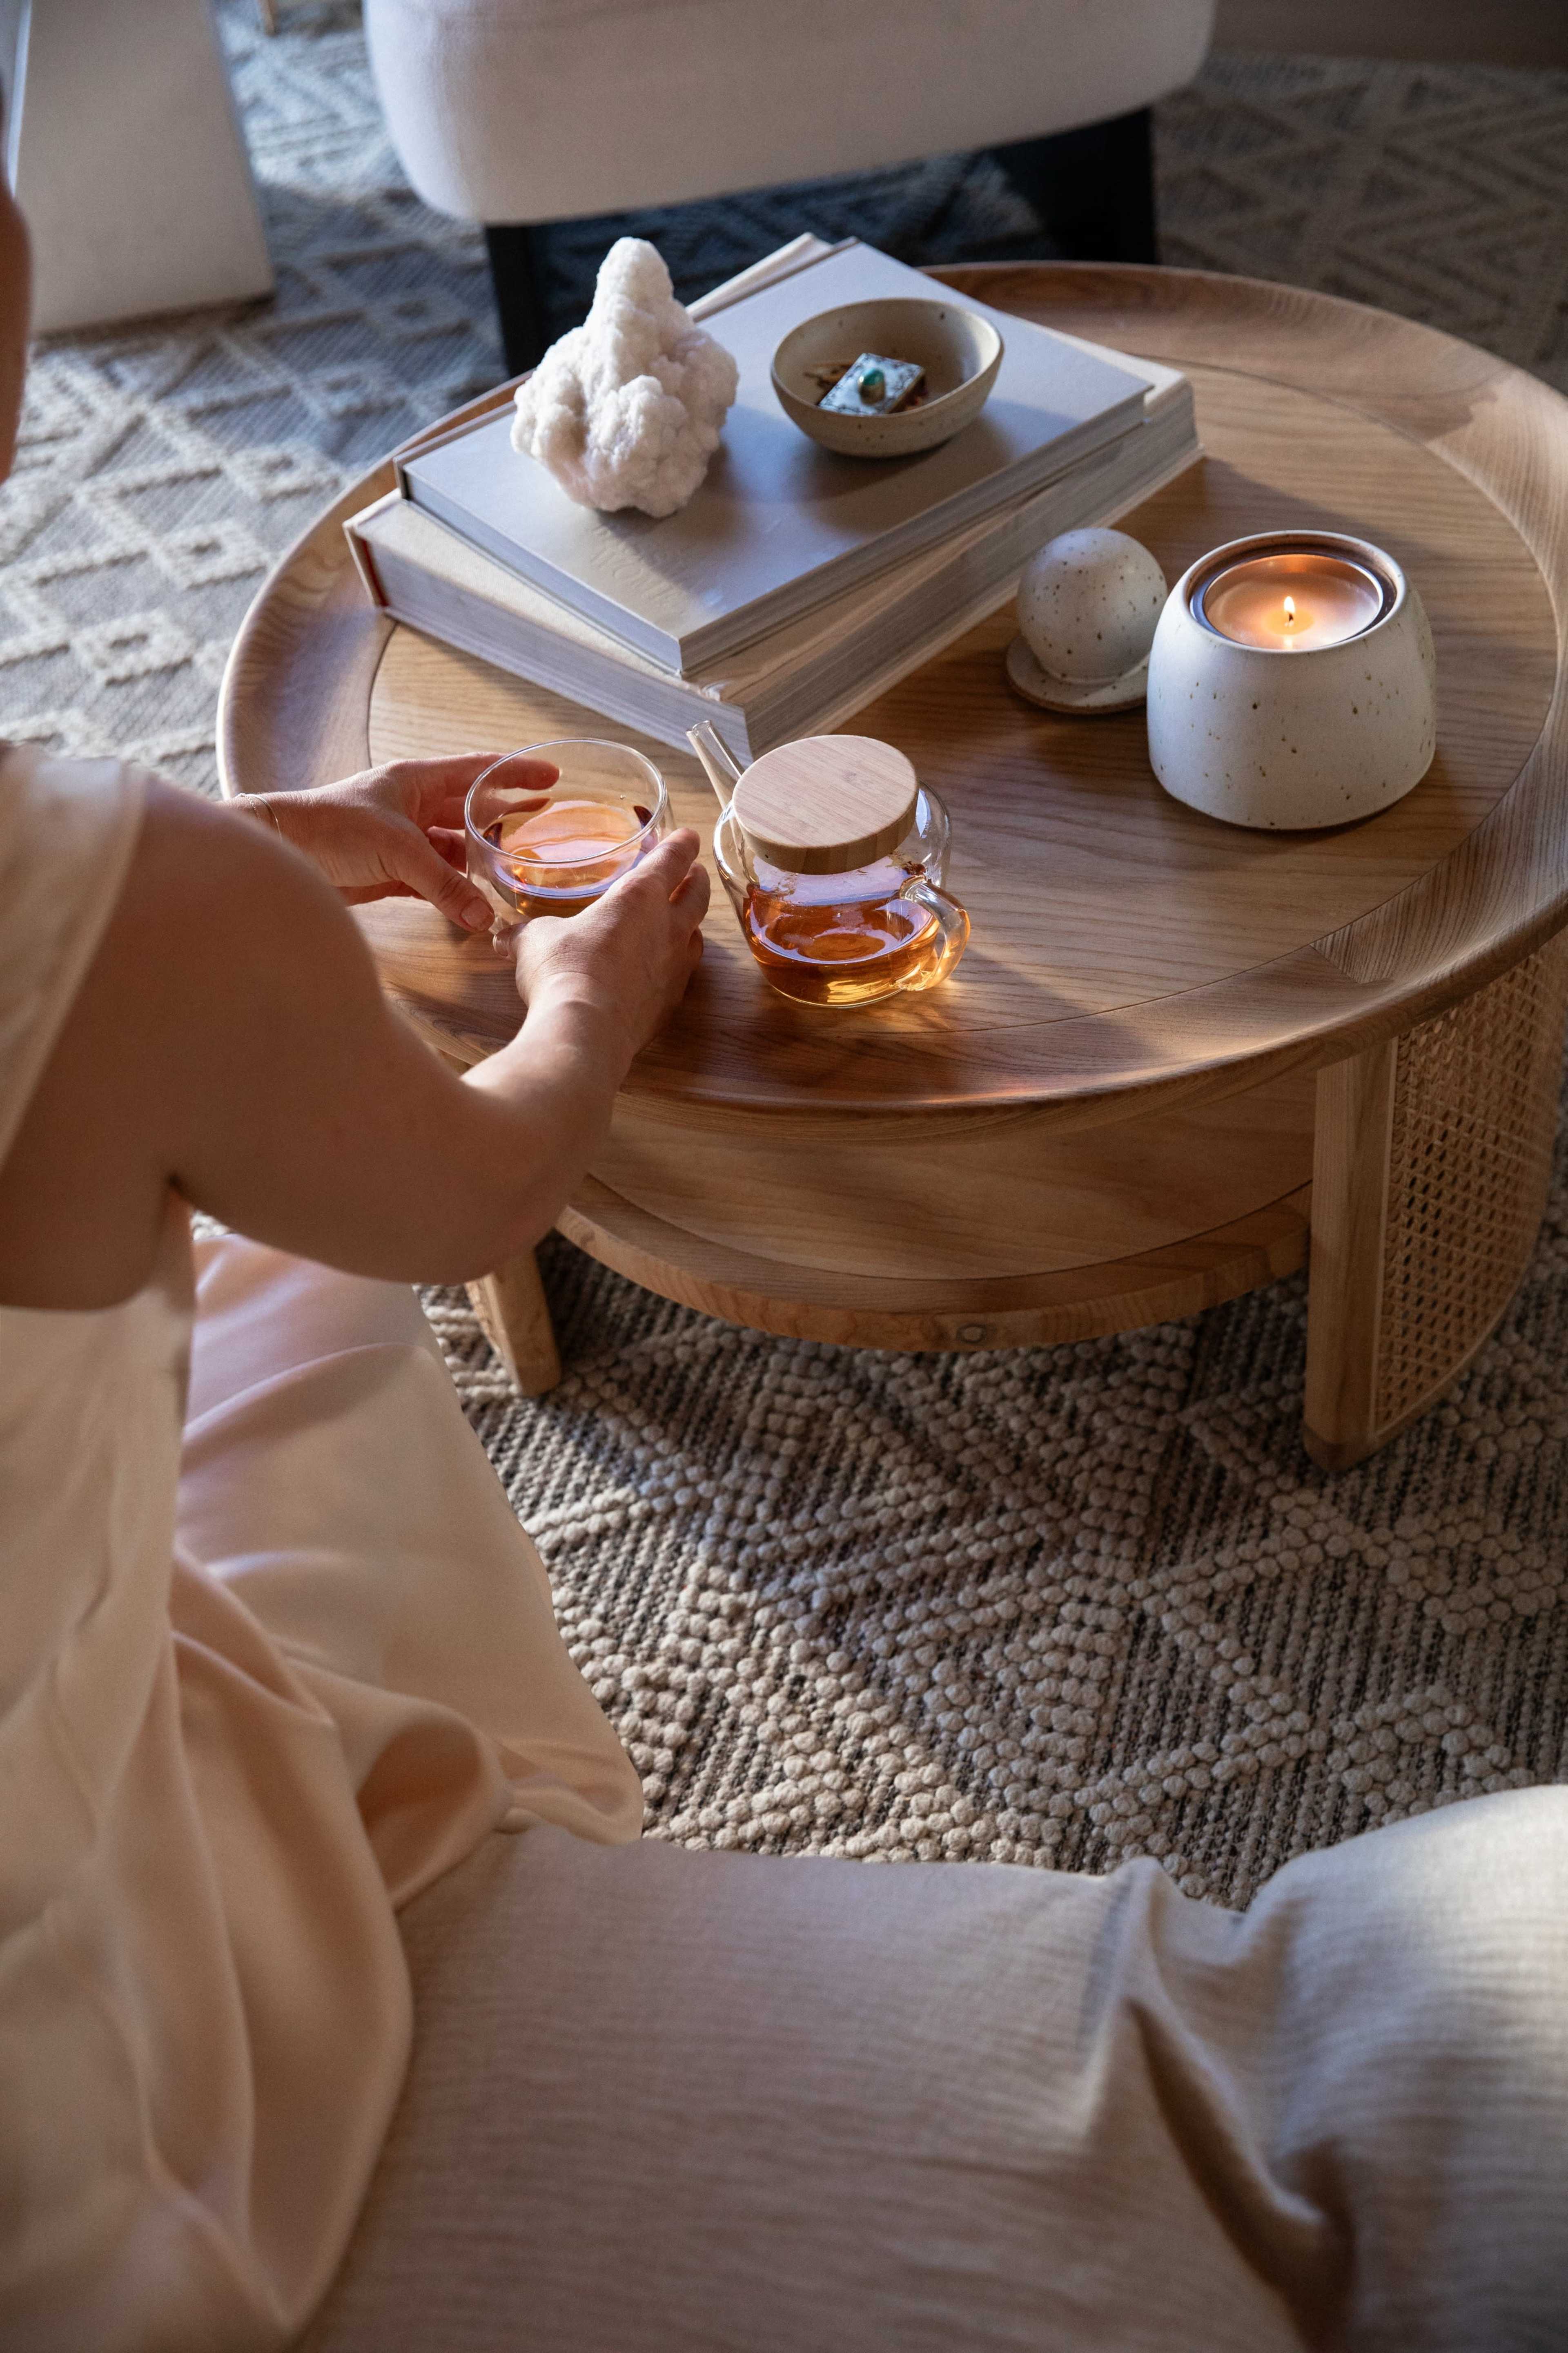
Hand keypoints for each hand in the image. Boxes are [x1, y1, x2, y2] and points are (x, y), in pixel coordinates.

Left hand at [243, 756, 551, 931]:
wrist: (283, 853)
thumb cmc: (331, 828)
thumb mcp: (397, 850)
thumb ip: (444, 884)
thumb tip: (485, 918)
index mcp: (416, 781)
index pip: (478, 771)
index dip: (515, 774)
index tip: (551, 777)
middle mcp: (413, 807)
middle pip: (471, 811)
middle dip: (507, 819)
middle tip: (546, 825)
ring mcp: (403, 841)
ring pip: (454, 852)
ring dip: (480, 864)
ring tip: (516, 873)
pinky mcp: (391, 873)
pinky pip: (435, 882)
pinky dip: (454, 893)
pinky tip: (476, 904)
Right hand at [512, 828, 709, 1067]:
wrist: (586, 1029)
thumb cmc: (562, 969)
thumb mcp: (534, 941)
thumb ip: (524, 934)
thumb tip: (502, 937)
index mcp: (639, 896)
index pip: (673, 858)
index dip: (682, 844)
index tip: (687, 837)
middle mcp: (668, 927)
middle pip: (698, 894)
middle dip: (697, 879)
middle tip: (691, 873)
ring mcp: (676, 967)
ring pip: (697, 934)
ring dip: (692, 922)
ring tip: (681, 920)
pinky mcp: (672, 1002)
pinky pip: (684, 973)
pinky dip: (678, 963)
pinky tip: (664, 968)